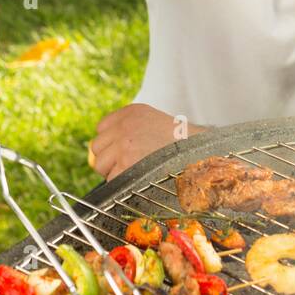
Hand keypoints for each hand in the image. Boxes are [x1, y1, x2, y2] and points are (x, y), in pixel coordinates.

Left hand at [88, 103, 205, 180]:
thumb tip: (101, 150)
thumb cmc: (179, 142)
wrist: (198, 153)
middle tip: (128, 163)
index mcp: (131, 112)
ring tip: (135, 170)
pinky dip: (121, 183)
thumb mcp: (153, 121)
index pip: (101, 127)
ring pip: (100, 164)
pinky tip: (139, 178)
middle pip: (96, 147)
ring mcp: (123, 146)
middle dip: (108, 158)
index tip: (122, 149)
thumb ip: (128, 128)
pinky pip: (111, 179)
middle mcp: (124, 126)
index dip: (110, 142)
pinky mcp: (126, 166)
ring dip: (112, 171)